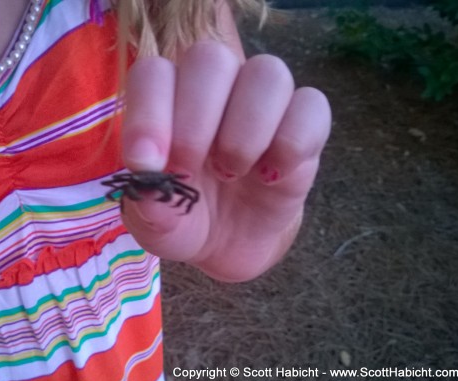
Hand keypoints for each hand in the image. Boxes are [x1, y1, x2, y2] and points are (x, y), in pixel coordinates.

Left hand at [120, 41, 330, 281]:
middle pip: (211, 59)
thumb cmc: (182, 217)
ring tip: (230, 172)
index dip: (147, 113)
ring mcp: (261, 101)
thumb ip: (146, 203)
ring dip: (245, 129)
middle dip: (195, 123)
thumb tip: (147, 179)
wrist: (227, 243)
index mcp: (166, 99)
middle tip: (188, 171)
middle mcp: (214, 87)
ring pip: (267, 73)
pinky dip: (291, 143)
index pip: (153, 73)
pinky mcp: (304, 124)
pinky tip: (271, 176)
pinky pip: (311, 106)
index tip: (146, 163)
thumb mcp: (155, 224)